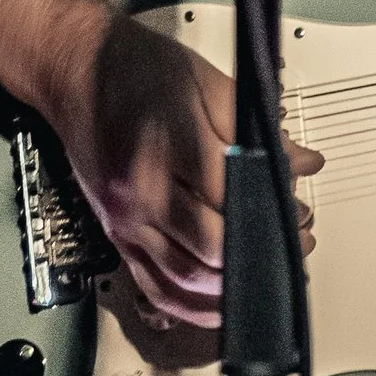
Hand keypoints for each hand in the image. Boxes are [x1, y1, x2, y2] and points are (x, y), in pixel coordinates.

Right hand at [36, 0, 318, 328]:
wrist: (74, 69)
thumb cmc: (134, 69)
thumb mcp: (205, 80)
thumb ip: (257, 127)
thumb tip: (301, 162)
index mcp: (163, 153)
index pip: (230, 203)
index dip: (273, 211)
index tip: (297, 209)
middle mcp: (138, 197)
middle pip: (211, 250)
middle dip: (262, 252)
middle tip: (294, 234)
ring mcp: (123, 222)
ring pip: (186, 282)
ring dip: (234, 286)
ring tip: (268, 265)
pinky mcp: (116, 235)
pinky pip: (155, 289)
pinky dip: (191, 306)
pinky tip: (219, 302)